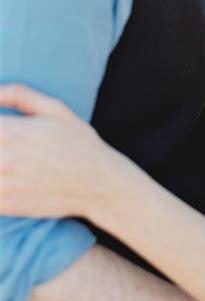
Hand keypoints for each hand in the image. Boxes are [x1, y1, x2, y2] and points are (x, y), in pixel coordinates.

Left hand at [0, 84, 114, 218]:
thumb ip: (18, 94)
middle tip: (4, 141)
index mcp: (10, 132)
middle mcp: (3, 160)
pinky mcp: (7, 206)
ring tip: (6, 158)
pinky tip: (8, 175)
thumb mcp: (55, 109)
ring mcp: (3, 185)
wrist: (99, 183)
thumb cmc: (78, 142)